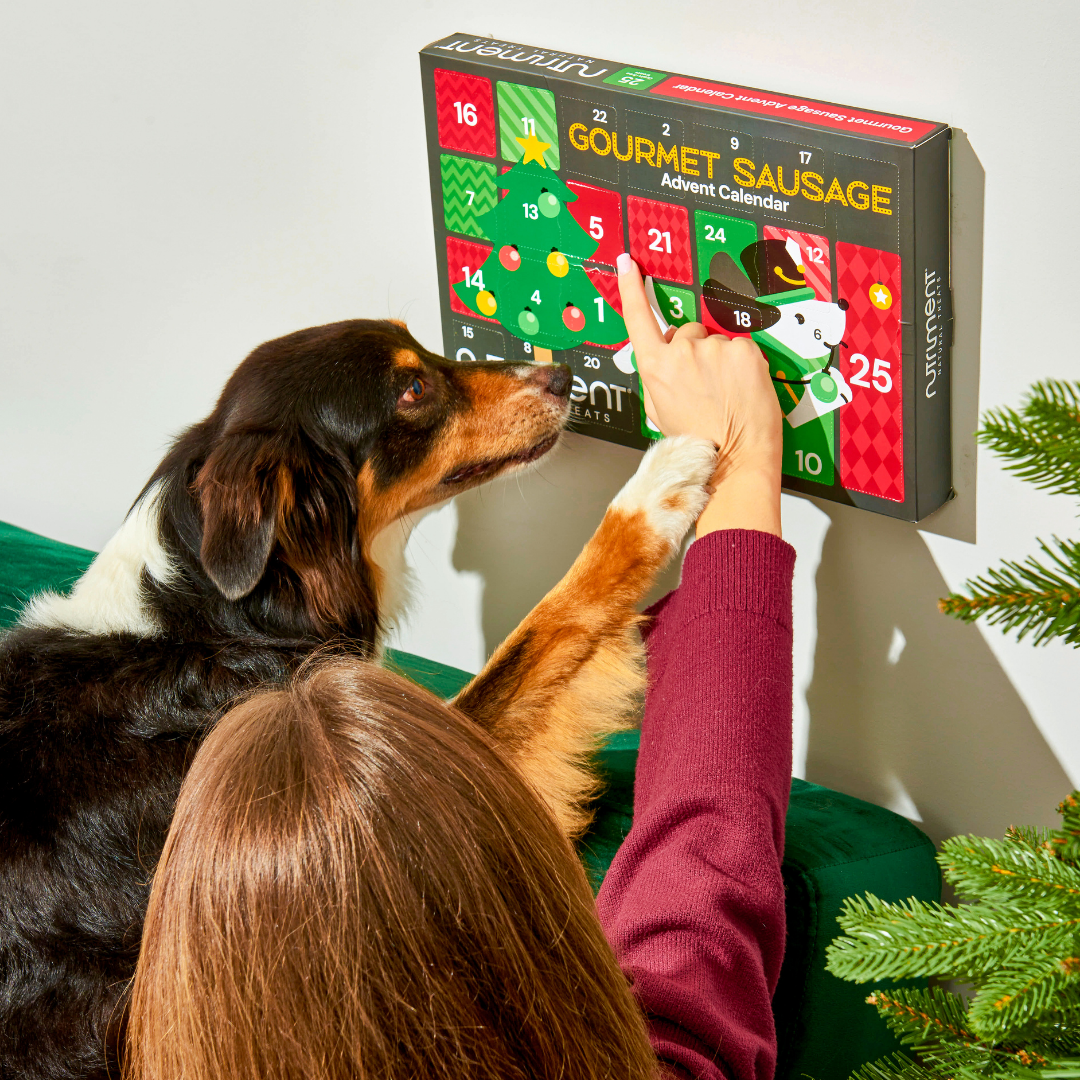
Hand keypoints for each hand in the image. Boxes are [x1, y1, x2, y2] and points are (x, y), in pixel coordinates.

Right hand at [616, 253, 782, 537]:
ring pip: (716, 343)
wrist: (735, 458)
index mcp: (656, 368)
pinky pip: (740, 348)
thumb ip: (660, 379)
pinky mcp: (743, 348)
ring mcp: (714, 348)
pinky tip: (742, 389)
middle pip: (687, 333)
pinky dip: (743, 365)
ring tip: (726, 394)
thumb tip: (668, 364)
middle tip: (705, 386)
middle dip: (695, 353)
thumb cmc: (698, 443)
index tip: (628, 264)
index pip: (639, 318)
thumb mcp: (661, 412)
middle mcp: (682, 352)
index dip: (631, 288)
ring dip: (721, 362)